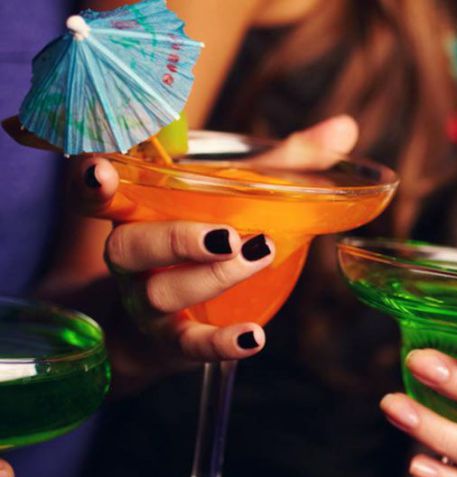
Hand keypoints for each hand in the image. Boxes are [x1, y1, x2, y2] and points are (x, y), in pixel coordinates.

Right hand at [69, 116, 358, 364]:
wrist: (167, 327)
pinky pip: (190, 345)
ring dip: (212, 278)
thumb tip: (344, 128)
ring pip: (162, 293)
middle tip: (228, 236)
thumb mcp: (236, 201)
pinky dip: (222, 343)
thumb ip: (285, 165)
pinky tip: (255, 337)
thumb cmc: (202, 249)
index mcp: (135, 214)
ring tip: (259, 256)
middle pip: (131, 247)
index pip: (97, 195)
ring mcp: (146, 305)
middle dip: (177, 239)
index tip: (99, 169)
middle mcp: (130, 258)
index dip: (91, 181)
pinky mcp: (170, 344)